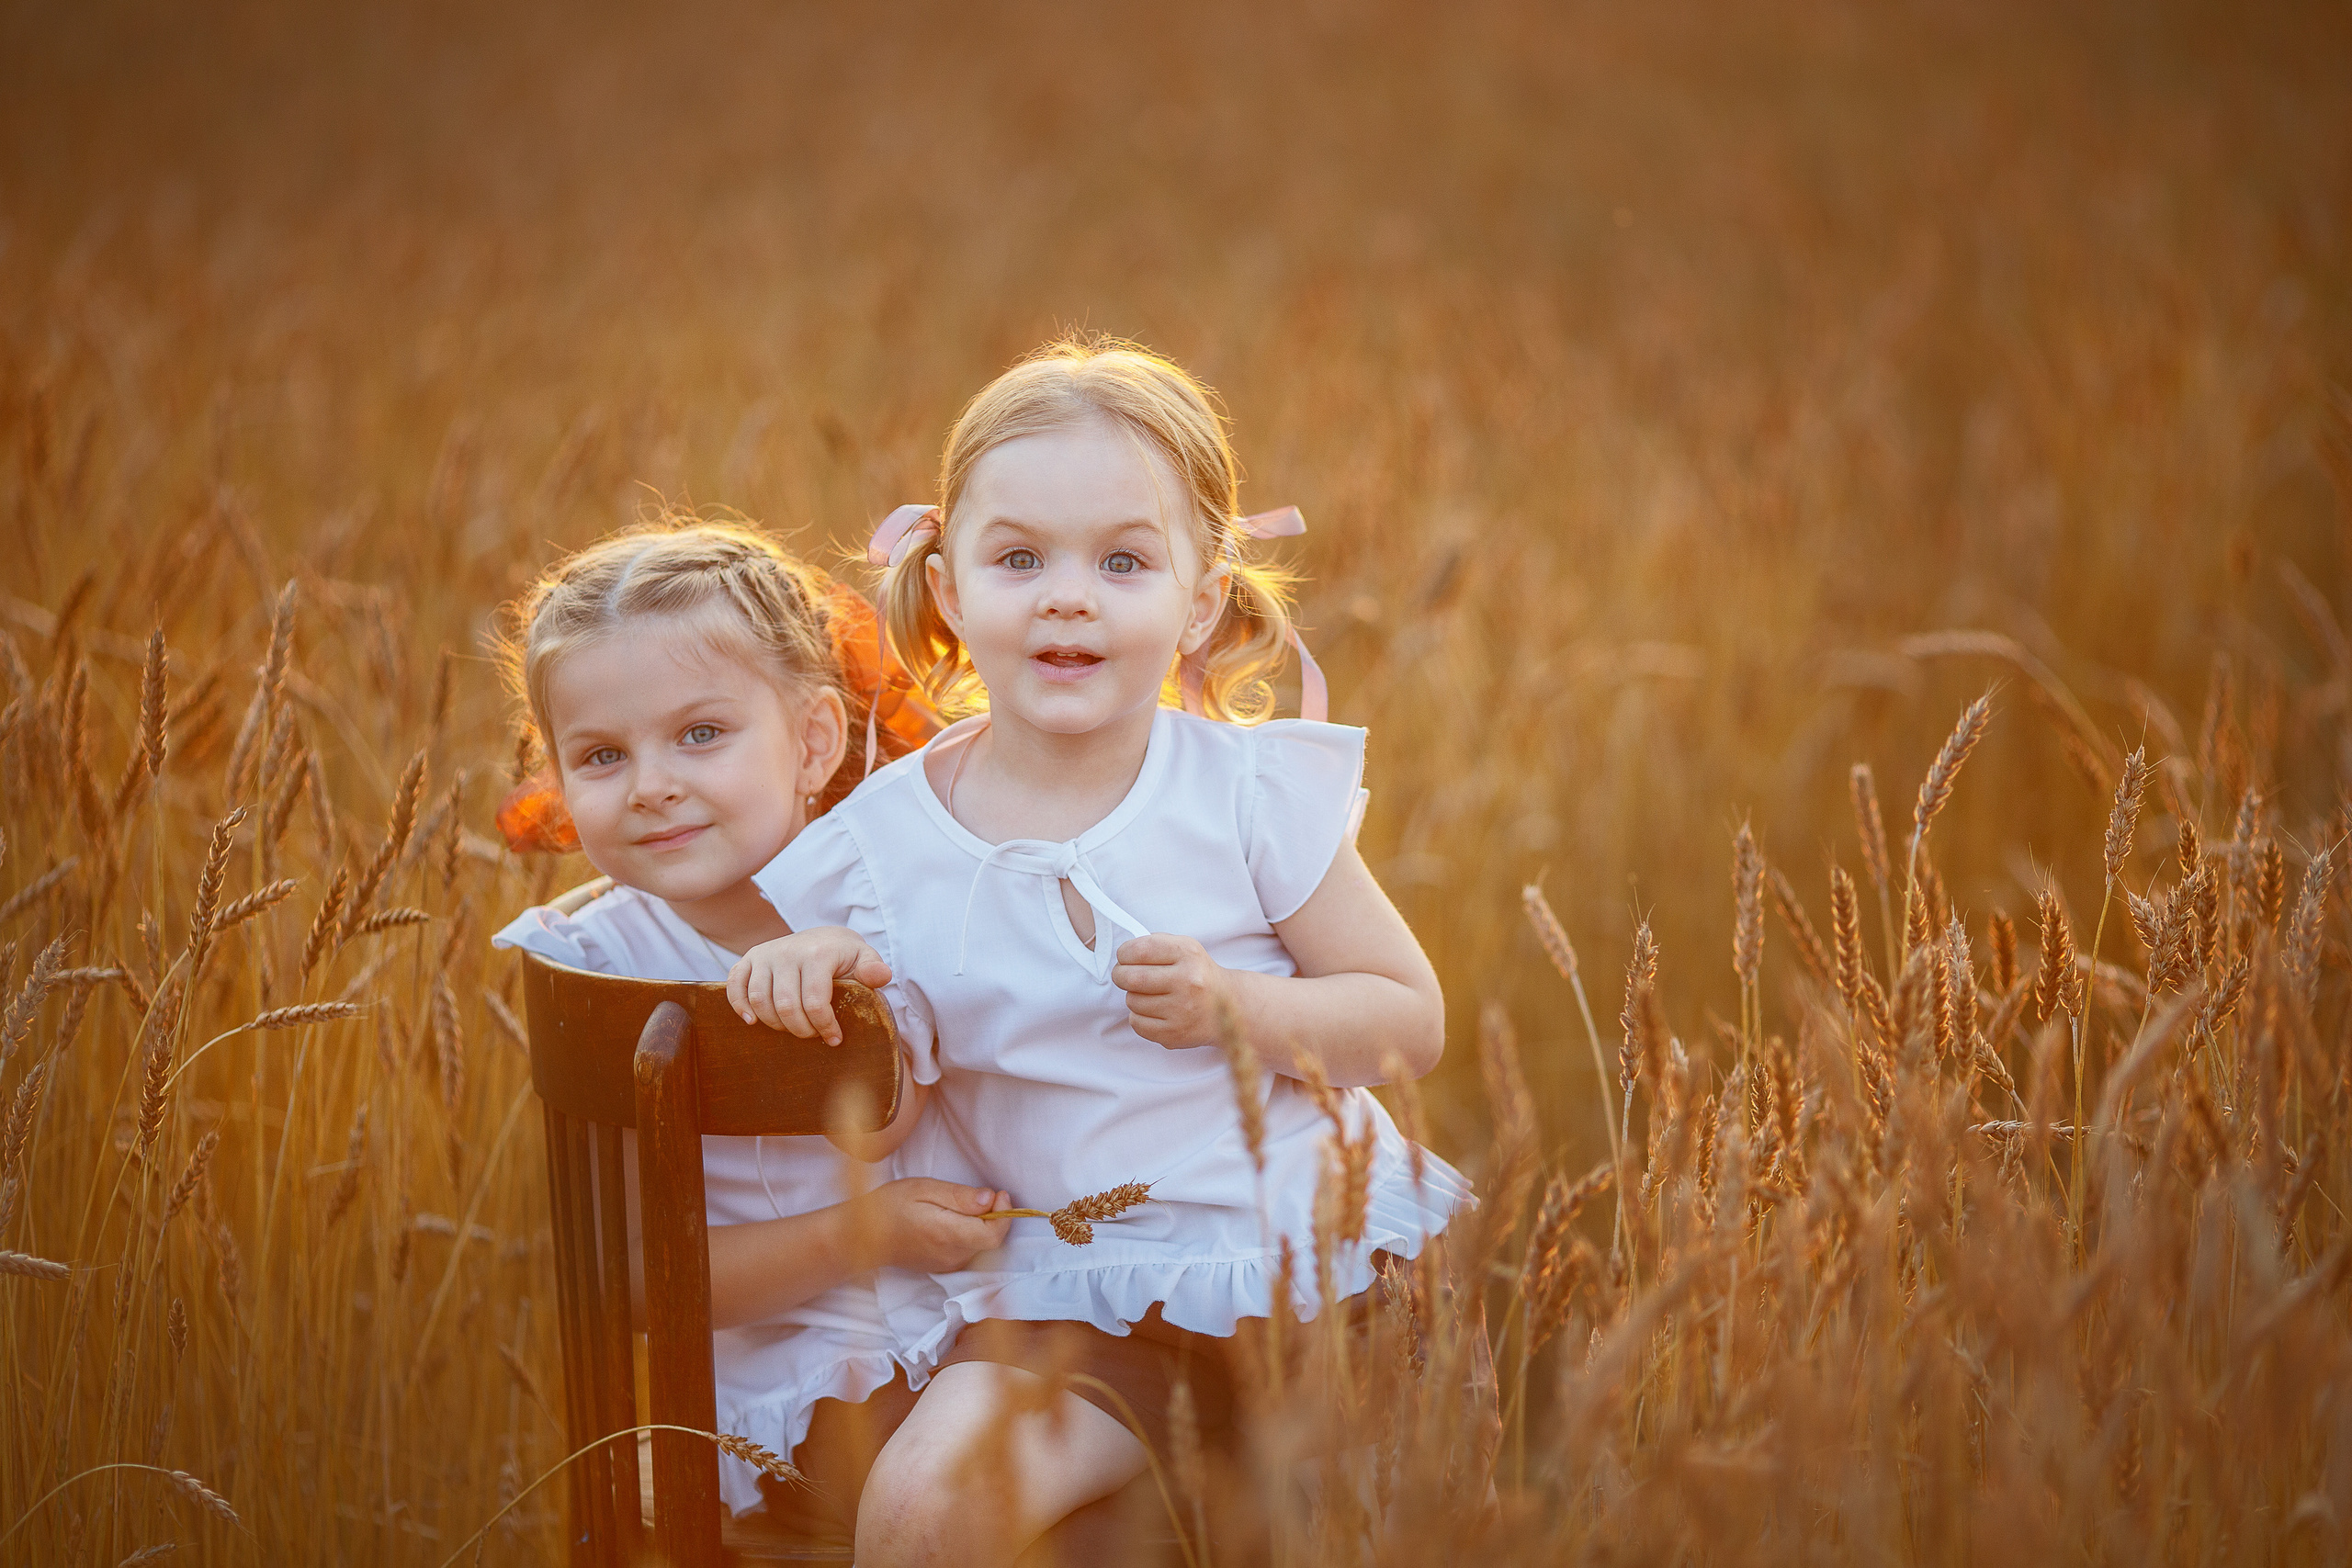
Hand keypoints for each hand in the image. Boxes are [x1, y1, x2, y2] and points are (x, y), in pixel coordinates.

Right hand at [726, 927, 890, 1042]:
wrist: (823, 937)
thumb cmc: (844, 956)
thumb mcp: (864, 959)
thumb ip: (873, 968)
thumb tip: (881, 976)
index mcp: (818, 953)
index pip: (815, 1001)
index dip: (824, 1026)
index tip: (834, 1039)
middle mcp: (788, 951)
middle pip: (786, 1006)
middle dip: (801, 1030)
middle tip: (813, 1035)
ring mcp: (766, 954)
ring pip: (760, 1001)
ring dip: (775, 1024)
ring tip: (793, 1029)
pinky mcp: (750, 959)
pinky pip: (735, 985)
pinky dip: (739, 1005)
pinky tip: (752, 1021)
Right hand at [854, 1178, 1011, 1272]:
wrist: (864, 1236)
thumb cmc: (891, 1205)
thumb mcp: (923, 1188)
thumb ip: (959, 1196)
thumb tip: (990, 1199)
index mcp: (946, 1234)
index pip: (993, 1235)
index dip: (1004, 1214)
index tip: (999, 1194)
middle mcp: (951, 1255)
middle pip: (991, 1240)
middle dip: (995, 1216)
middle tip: (979, 1195)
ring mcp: (949, 1265)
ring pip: (982, 1245)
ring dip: (983, 1224)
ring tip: (961, 1205)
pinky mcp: (946, 1267)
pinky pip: (971, 1250)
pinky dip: (972, 1233)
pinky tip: (954, 1219)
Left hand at [1111, 933, 1230, 1049]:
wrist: (1228, 1008)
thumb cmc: (1199, 975)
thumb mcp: (1185, 948)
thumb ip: (1155, 943)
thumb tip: (1125, 953)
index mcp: (1188, 954)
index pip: (1140, 950)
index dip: (1124, 953)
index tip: (1124, 957)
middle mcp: (1188, 981)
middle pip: (1131, 977)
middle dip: (1120, 975)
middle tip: (1124, 975)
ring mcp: (1182, 1010)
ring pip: (1132, 1000)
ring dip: (1134, 996)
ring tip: (1150, 995)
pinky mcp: (1175, 1033)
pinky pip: (1136, 1023)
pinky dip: (1139, 1016)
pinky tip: (1154, 1011)